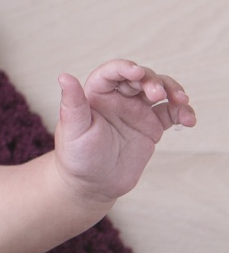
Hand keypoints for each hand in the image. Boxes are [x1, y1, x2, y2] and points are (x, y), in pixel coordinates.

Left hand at [54, 60, 195, 202]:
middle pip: (140, 78)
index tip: (136, 73)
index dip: (124, 68)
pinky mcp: (151, 127)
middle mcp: (118, 99)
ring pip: (160, 91)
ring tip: (181, 101)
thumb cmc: (76, 156)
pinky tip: (189, 120)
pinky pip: (171, 113)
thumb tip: (64, 76)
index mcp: (97, 95)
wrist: (93, 184)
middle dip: (152, 81)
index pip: (111, 73)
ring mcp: (137, 112)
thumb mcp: (73, 130)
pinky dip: (183, 112)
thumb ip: (72, 103)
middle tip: (156, 94)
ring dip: (172, 90)